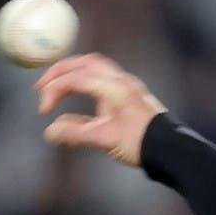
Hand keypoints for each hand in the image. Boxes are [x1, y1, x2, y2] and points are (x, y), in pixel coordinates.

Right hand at [36, 54, 166, 166]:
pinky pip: (104, 75)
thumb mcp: (104, 140)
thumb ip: (75, 133)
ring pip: (95, 66)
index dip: (53, 91)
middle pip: (83, 63)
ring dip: (74, 72)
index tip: (43, 111)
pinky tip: (81, 93)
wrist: (174, 150)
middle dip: (59, 73)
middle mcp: (121, 80)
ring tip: (58, 86)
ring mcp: (128, 85)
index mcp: (114, 87)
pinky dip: (87, 78)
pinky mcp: (132, 93)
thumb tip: (49, 132)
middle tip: (41, 87)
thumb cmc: (142, 144)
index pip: (75, 79)